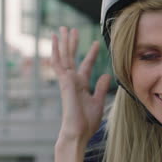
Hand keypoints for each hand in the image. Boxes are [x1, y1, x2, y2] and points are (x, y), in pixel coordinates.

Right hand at [51, 27, 110, 146]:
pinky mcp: (64, 83)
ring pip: (63, 57)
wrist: (78, 132)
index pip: (85, 65)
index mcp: (81, 85)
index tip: (96, 43)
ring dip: (63, 43)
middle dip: (71, 43)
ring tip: (63, 29)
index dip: (90, 54)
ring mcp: (66, 81)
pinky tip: (55, 41)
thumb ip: (101, 87)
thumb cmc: (86, 121)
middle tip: (71, 29)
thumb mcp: (98, 101)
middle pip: (71, 58)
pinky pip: (58, 65)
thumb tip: (106, 75)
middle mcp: (72, 81)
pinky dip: (56, 52)